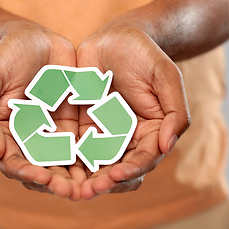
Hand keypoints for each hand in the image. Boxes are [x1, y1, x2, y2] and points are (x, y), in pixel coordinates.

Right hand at [0, 22, 85, 200]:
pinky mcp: (71, 123)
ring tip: (90, 186)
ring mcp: (51, 132)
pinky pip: (82, 142)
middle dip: (56, 182)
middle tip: (72, 192)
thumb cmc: (4, 58)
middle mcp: (28, 138)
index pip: (14, 162)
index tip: (44, 178)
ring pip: (63, 161)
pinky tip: (103, 164)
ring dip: (75, 176)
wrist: (32, 38)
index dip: (27, 173)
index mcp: (5, 133)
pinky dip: (91, 156)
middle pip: (41, 168)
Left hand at [76, 24, 190, 199]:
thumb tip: (166, 146)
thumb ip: (174, 112)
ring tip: (69, 187)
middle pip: (117, 168)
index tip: (116, 174)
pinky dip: (66, 159)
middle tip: (88, 190)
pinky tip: (54, 166)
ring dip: (83, 178)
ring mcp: (104, 134)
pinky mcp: (83, 127)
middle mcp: (128, 139)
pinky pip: (74, 146)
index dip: (132, 169)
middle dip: (104, 182)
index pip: (143, 159)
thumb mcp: (166, 78)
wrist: (116, 38)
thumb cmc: (145, 55)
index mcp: (151, 132)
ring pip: (94, 164)